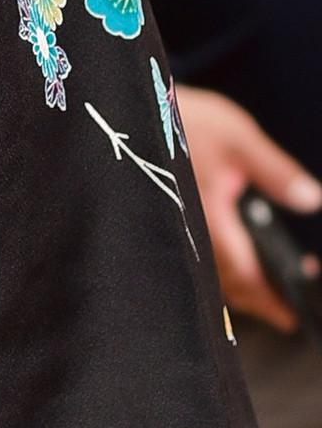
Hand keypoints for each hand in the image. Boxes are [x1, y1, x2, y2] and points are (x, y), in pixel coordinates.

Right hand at [179, 84, 321, 330]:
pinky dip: (216, 273)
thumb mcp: (236, 137)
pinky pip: (193, 263)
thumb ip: (274, 171)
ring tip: (263, 292)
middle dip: (257, 301)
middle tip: (284, 315)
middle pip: (225, 285)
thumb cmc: (179, 119)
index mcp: (208, 217)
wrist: (124, 112)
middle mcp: (188, 233)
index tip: (291, 315)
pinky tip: (228, 266)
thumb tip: (310, 199)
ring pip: (207, 278)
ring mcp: (174, 231)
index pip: (245, 272)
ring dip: (238, 289)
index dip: (269, 296)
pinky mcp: (165, 223)